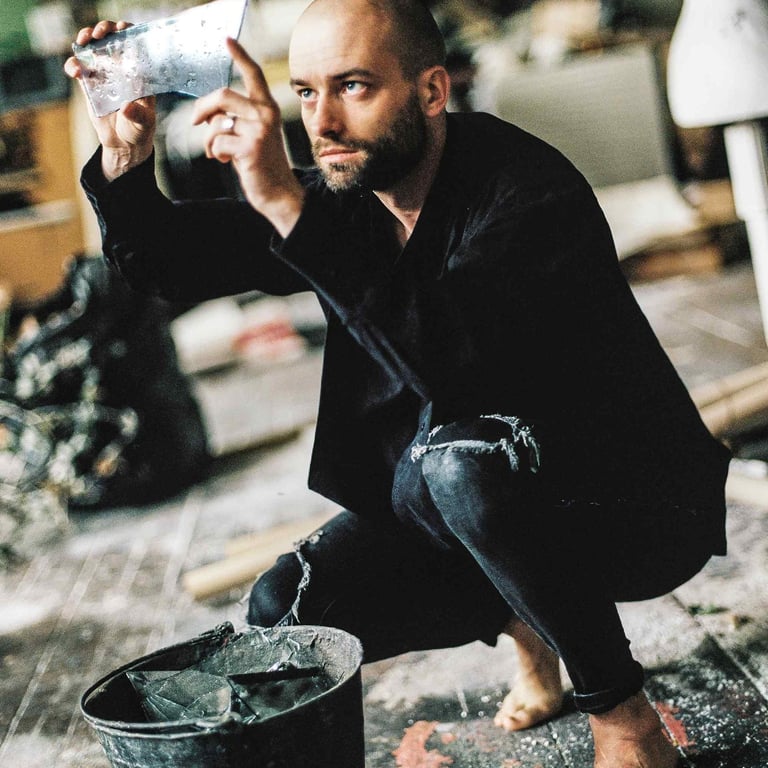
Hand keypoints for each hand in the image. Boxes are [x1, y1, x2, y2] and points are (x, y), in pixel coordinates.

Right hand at [64, 20, 155, 181]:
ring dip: (86, 38)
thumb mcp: (144, 124)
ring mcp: (104, 73)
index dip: (128, 31)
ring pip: (93, 47)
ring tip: (84, 42)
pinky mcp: (89, 83)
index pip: (134, 43)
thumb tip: (126, 107)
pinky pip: (78, 67)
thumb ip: (138, 115)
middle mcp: (121, 68)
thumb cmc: (139, 130)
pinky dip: (73, 65)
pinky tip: (75, 71)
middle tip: (99, 34)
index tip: (122, 29)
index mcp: (138, 72)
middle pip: (111, 38)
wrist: (123, 144)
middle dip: (104, 29)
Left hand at [193, 38, 304, 236]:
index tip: (227, 40)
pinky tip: (225, 161)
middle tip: (195, 122)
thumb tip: (206, 114)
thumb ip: (234, 118)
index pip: (254, 75)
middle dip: (202, 109)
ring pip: (217, 122)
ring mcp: (259, 131)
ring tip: (216, 152)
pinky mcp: (250, 148)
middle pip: (222, 96)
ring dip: (208, 139)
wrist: (278, 192)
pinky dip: (215, 153)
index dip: (240, 56)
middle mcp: (265, 115)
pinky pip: (217, 142)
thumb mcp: (251, 134)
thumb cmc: (261, 164)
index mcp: (267, 108)